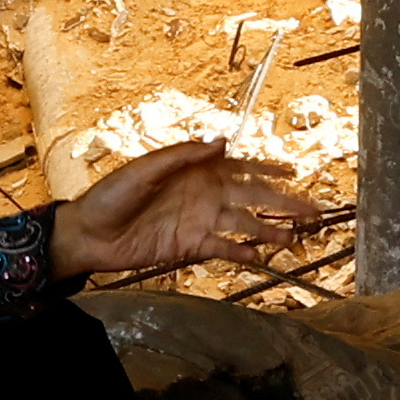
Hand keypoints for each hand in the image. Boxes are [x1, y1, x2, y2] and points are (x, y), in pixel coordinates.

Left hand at [51, 139, 320, 279]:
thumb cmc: (110, 195)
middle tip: (310, 210)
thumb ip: (183, 157)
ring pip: (242, 224)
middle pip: (250, 197)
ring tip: (291, 239)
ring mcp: (198, 221)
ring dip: (266, 230)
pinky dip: (240, 253)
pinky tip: (258, 257)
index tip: (293, 170)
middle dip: (280, 202)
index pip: (239, 166)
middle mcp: (203, 195)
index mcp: (195, 171)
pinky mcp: (189, 246)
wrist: (89, 234)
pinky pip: (222, 249)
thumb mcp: (144, 170)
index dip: (266, 168)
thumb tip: (221, 142)